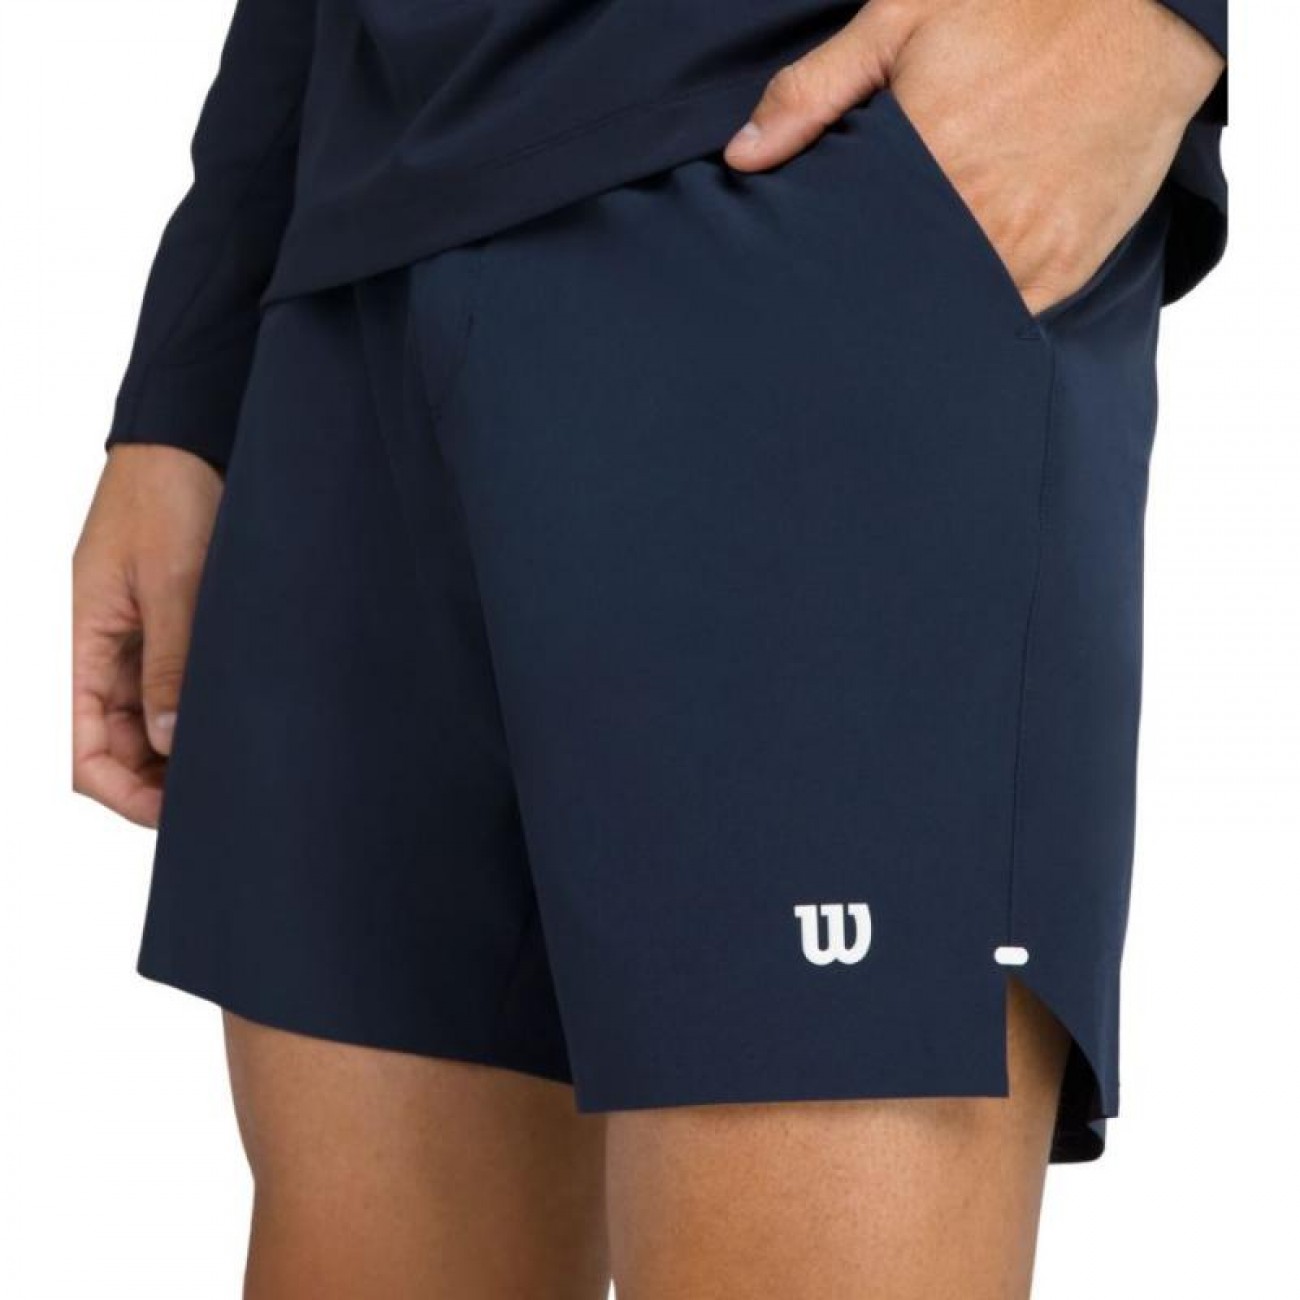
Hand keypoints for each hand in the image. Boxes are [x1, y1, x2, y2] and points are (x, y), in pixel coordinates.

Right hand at [72, 445, 222, 826]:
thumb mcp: (171, 580)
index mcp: (77, 641)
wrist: (186, 439)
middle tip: (219, 798)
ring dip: (177, 751)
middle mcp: (99, 650)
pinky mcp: (166, 626)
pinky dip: (193, 714)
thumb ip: (170, 661)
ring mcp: (132, 640)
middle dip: (155, 781)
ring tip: (231, 768)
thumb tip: (170, 739)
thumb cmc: (166, 494)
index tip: (174, 814)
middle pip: (113, 745)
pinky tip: (230, 726)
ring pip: (144, 722)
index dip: (121, 791)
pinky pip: (170, 688)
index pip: (80, 748)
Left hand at [725, 0, 1223, 314]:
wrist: (1148, 8)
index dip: (826, 273)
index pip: (849, 253)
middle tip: (849, 302)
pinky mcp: (1067, 265)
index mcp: (924, 163)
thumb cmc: (1020, 3)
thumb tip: (743, 157)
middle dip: (871, 295)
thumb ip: (814, 91)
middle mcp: (975, 219)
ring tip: (903, 300)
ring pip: (951, 312)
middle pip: (898, 290)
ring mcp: (1025, 250)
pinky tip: (959, 295)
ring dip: (925, 310)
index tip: (807, 284)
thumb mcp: (902, 17)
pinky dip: (980, 311)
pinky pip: (1008, 314)